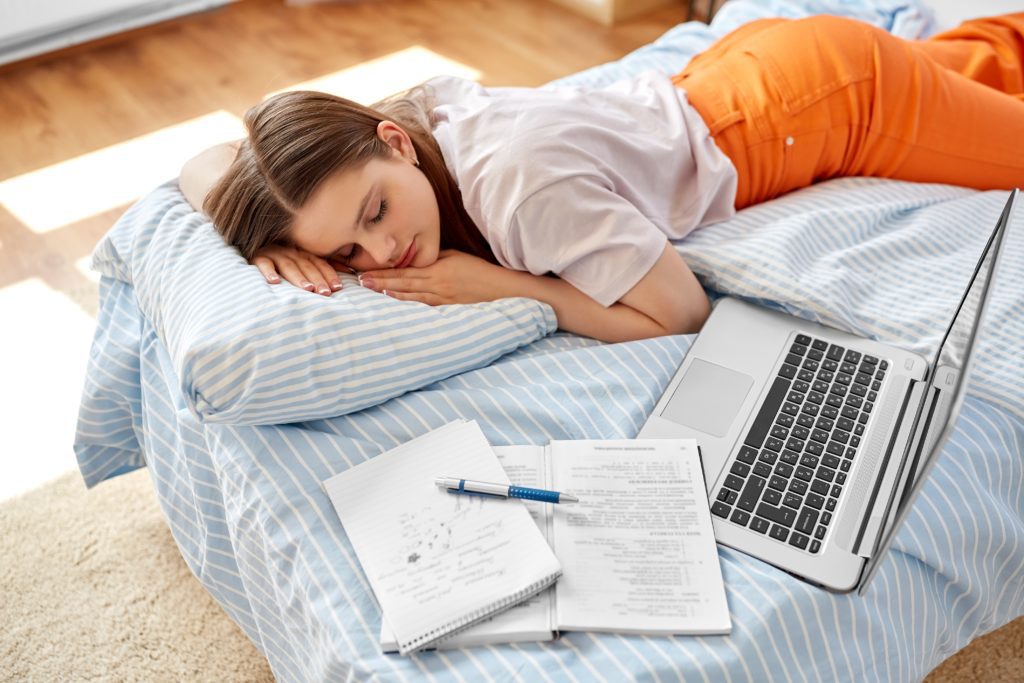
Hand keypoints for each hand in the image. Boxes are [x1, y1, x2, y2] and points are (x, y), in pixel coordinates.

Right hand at [251, 245, 347, 295]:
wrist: (252, 250)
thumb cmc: (282, 262)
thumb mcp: (302, 262)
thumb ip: (323, 266)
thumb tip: (349, 272)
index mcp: (302, 253)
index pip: (319, 263)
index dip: (329, 275)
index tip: (338, 288)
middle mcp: (290, 251)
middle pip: (306, 266)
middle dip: (317, 279)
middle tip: (325, 293)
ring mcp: (274, 253)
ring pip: (288, 266)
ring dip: (298, 277)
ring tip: (307, 289)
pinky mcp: (257, 258)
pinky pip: (263, 264)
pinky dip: (268, 272)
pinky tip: (274, 283)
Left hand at [360, 250, 512, 304]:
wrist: (500, 287)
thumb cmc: (479, 270)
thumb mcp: (456, 257)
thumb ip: (435, 259)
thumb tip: (416, 259)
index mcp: (438, 268)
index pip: (406, 270)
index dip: (385, 271)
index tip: (367, 270)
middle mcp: (437, 283)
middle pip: (404, 282)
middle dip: (381, 281)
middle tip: (361, 282)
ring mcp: (442, 297)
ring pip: (411, 295)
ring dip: (390, 293)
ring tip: (372, 291)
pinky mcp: (447, 307)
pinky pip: (423, 305)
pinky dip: (408, 303)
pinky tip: (395, 302)